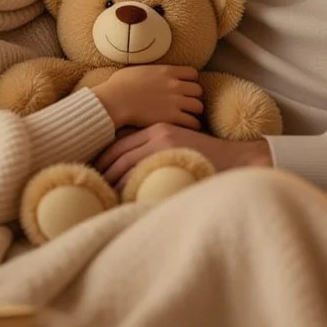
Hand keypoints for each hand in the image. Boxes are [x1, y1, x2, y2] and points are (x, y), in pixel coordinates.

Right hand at [91, 65, 203, 130]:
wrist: (114, 101)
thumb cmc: (118, 85)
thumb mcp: (136, 70)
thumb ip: (149, 71)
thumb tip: (146, 74)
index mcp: (167, 71)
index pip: (193, 73)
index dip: (190, 81)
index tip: (185, 87)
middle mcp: (175, 85)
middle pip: (198, 90)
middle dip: (193, 97)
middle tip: (186, 104)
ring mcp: (175, 102)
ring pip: (198, 106)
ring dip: (194, 112)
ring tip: (188, 117)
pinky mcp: (172, 118)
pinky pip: (193, 123)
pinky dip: (191, 126)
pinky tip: (185, 128)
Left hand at [94, 123, 272, 190]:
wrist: (235, 158)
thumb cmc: (206, 156)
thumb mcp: (179, 145)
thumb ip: (158, 153)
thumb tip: (137, 169)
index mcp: (157, 129)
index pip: (122, 143)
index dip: (106, 157)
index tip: (95, 170)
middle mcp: (157, 133)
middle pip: (120, 152)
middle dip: (104, 169)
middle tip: (91, 183)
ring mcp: (164, 145)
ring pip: (127, 164)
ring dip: (113, 179)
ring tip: (102, 193)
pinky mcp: (171, 158)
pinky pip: (143, 174)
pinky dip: (129, 185)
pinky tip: (122, 197)